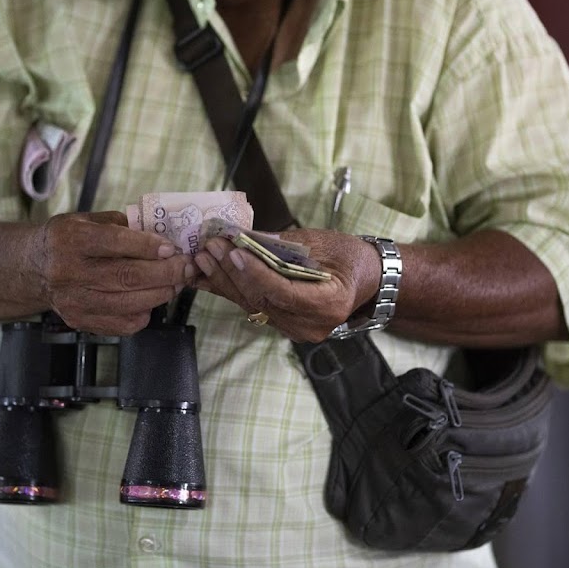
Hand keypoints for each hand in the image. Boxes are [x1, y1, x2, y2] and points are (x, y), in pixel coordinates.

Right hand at [32, 211, 193, 334]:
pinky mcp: (78, 321)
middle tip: (186, 267)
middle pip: (127, 277)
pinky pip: (122, 324)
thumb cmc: (70, 239)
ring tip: (177, 283)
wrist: (35, 267)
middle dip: (165, 273)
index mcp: (70, 239)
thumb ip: (122, 224)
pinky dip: (144, 313)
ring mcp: (72, 300)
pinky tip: (152, 300)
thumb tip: (163, 235)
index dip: (149, 247)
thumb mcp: (88, 219)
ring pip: (128, 303)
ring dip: (161, 294)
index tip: (172, 249)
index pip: (116, 243)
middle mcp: (68, 271)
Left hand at [192, 229, 379, 342]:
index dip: (256, 273)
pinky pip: (253, 307)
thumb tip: (246, 237)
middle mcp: (312, 325)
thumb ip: (284, 243)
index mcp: (330, 304)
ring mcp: (297, 330)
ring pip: (253, 306)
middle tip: (210, 248)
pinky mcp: (284, 326)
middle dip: (232, 273)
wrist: (365, 280)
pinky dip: (231, 290)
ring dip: (225, 281)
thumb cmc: (350, 257)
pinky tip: (208, 275)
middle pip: (263, 300)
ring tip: (203, 258)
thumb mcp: (323, 242)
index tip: (234, 252)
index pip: (284, 292)